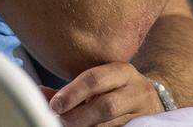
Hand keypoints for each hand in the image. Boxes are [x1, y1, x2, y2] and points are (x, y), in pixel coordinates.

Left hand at [47, 62, 164, 126]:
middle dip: (79, 117)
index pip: (96, 79)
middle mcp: (136, 91)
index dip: (73, 93)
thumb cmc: (118, 90)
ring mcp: (142, 113)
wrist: (152, 101)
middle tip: (59, 121)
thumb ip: (71, 90)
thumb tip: (39, 94)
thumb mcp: (100, 83)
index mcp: (122, 72)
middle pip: (106, 106)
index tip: (54, 105)